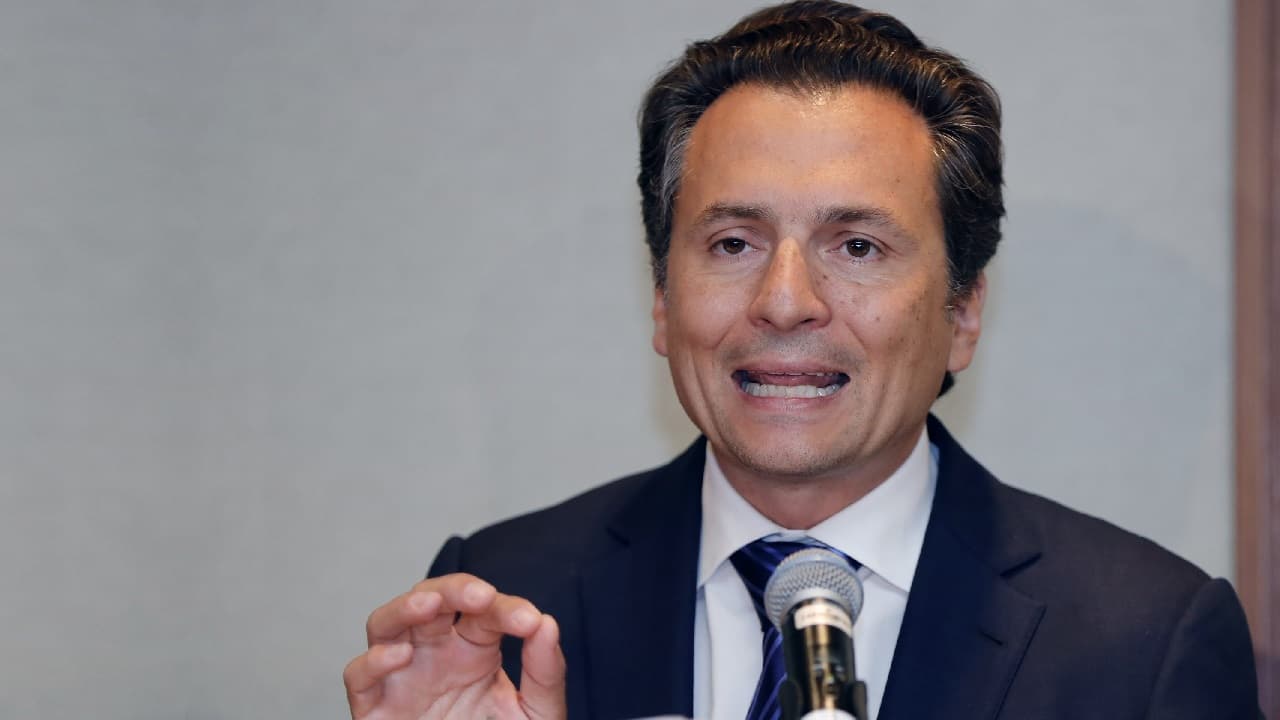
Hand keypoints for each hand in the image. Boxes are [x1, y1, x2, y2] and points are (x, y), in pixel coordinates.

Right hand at [343, 573, 565, 718]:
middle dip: (453, 589)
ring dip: (404, 608)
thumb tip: (547, 623)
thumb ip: (546, 673)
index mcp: (474, 648)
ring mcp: (402, 677)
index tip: (531, 622)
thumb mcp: (537, 713)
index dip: (507, 608)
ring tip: (429, 604)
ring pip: (385, 624)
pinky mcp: (375, 708)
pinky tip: (400, 656)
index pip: (484, 610)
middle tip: (481, 595)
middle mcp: (434, 654)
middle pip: (431, 600)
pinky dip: (373, 661)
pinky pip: (358, 677)